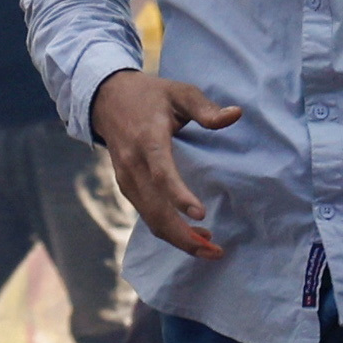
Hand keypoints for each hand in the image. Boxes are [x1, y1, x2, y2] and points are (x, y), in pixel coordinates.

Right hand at [88, 66, 243, 262]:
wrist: (106, 99)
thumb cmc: (150, 95)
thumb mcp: (180, 92)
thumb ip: (205, 108)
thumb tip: (235, 115)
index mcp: (147, 140)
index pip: (161, 173)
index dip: (179, 196)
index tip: (201, 214)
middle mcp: (133, 164)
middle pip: (155, 210)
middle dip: (184, 236)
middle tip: (215, 250)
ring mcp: (126, 179)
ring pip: (150, 219)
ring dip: (179, 239)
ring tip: (210, 248)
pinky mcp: (126, 187)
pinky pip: (146, 215)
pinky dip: (168, 230)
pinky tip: (192, 234)